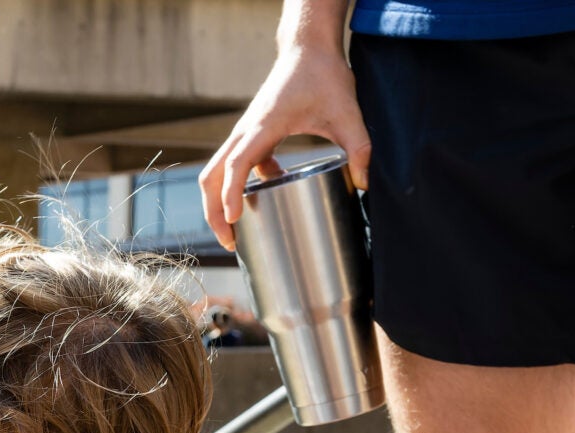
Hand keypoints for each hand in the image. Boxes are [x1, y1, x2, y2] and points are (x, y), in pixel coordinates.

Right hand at [199, 41, 371, 248]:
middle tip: (230, 241)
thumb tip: (364, 185)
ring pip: (215, 173)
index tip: (234, 220)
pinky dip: (239, 186)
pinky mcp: (250, 135)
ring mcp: (244, 133)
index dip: (231, 194)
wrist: (307, 49)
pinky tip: (265, 195)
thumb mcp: (348, 113)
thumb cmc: (323, 75)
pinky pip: (234, 166)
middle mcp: (245, 131)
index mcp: (263, 126)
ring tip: (235, 229)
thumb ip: (359, 148)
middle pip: (211, 177)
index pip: (236, 165)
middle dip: (212, 212)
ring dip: (218, 202)